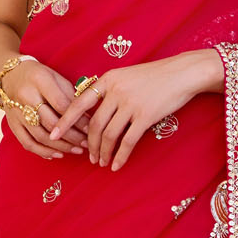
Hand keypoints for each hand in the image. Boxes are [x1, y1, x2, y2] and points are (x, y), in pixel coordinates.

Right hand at [0, 59, 91, 160]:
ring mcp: (16, 112)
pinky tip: (57, 154)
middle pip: (52, 123)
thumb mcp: (57, 78)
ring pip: (41, 136)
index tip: (91, 129)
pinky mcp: (12, 124)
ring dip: (61, 146)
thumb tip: (88, 120)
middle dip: (72, 137)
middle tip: (88, 144)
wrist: (10, 75)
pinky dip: (43, 151)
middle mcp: (26, 96)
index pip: (62, 105)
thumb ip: (71, 97)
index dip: (78, 120)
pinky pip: (27, 143)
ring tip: (77, 150)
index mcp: (39, 80)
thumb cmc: (40, 76)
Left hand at [47, 50, 222, 170]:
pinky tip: (117, 165)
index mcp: (108, 79)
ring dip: (103, 152)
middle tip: (89, 158)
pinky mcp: (145, 116)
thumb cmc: (156, 76)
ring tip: (102, 163)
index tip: (54, 135)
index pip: (79, 103)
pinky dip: (120, 155)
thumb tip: (95, 112)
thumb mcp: (127, 76)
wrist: (183, 73)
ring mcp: (130, 103)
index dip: (65, 121)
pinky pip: (128, 141)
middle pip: (94, 124)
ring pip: (109, 135)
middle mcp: (115, 91)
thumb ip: (110, 90)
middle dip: (89, 144)